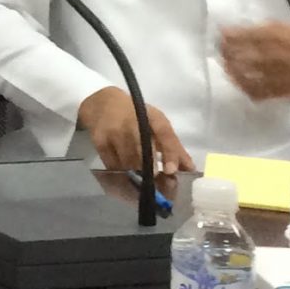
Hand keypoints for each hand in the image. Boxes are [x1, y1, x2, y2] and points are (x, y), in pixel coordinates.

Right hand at [76, 86, 193, 180]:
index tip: (171, 171)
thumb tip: (190, 169)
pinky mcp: (100, 142)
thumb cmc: (134, 114)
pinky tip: (127, 176)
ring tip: (144, 184)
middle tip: (159, 186)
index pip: (163, 132)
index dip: (170, 152)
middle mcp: (130, 122)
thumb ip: (172, 145)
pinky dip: (123, 175)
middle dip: (152, 171)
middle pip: (143, 152)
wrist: (101, 102)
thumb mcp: (155, 122)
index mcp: (150, 115)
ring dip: (138, 176)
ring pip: (129, 163)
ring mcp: (113, 133)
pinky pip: (114, 166)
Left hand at [220, 22, 289, 104]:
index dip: (226, 37)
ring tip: (226, 66)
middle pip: (239, 55)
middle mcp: (273, 54)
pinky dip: (245, 87)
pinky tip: (239, 83)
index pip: (241, 36)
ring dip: (231, 70)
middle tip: (220, 51)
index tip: (219, 36)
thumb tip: (234, 30)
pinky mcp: (281, 90)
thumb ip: (261, 29)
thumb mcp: (284, 27)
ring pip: (245, 74)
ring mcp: (276, 74)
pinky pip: (257, 92)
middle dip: (225, 53)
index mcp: (274, 35)